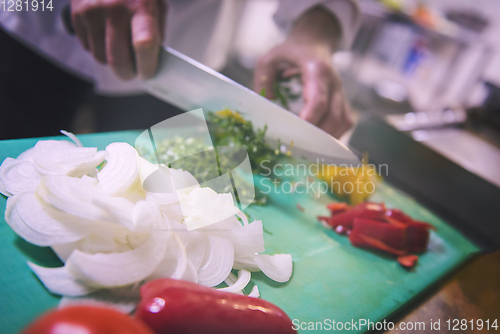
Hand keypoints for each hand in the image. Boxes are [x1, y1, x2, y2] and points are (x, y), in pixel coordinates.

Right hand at [71, 0, 166, 79]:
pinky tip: (106, 35)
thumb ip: (155, 32)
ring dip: (112, 61)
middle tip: (134, 73)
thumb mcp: (156, 3)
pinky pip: (88, 47)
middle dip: (128, 73)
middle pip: (118, 60)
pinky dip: (98, 48)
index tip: (148, 74)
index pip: (144, 44)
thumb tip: (151, 62)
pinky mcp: (76, 14)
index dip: (147, 65)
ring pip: (101, 58)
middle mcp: (114, 9)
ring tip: (120, 49)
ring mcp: (92, 11)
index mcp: (140, 6)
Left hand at [254, 8, 351, 137]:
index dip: (310, 118)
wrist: (314, 43)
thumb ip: (263, 80)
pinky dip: (333, 136)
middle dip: (317, 136)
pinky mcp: (343, 102)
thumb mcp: (270, 59)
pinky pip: (344, 123)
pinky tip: (318, 144)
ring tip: (308, 151)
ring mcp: (341, 93)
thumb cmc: (291, 53)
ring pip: (342, 122)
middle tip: (298, 149)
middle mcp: (334, 83)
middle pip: (333, 116)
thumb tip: (266, 106)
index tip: (297, 132)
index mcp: (317, 70)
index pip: (318, 99)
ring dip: (327, 139)